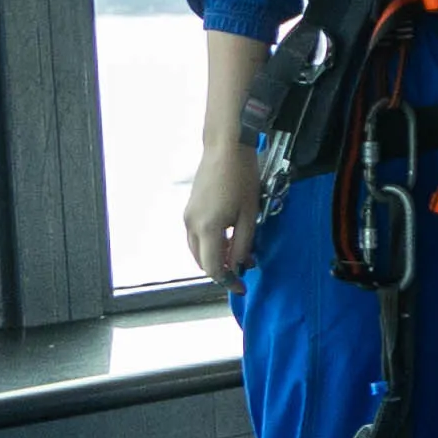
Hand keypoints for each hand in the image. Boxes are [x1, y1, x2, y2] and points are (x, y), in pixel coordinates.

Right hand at [185, 141, 267, 283]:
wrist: (225, 150)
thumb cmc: (242, 179)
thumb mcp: (250, 214)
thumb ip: (243, 243)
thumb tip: (240, 264)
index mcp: (208, 228)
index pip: (213, 267)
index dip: (228, 281)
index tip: (242, 287)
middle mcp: (191, 226)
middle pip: (202, 262)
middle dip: (221, 272)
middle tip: (242, 274)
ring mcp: (187, 217)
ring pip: (196, 251)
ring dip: (214, 259)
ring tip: (237, 258)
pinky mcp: (188, 210)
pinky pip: (195, 237)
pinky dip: (209, 246)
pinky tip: (227, 242)